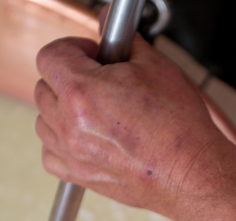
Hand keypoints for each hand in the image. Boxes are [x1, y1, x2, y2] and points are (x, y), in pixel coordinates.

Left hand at [33, 35, 235, 215]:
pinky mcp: (79, 175)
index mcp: (83, 92)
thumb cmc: (179, 128)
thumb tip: (114, 30)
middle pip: (44, 86)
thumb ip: (126, 43)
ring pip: (43, 120)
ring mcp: (72, 152)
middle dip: (67, 77)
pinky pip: (50, 154)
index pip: (49, 56)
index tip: (90, 54)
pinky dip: (60, 142)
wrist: (192, 172)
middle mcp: (70, 124)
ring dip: (61, 109)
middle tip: (98, 79)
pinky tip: (83, 135)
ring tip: (92, 108)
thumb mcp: (156, 68)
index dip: (71, 48)